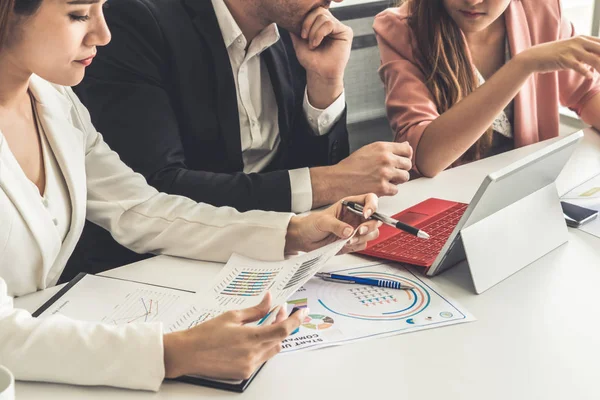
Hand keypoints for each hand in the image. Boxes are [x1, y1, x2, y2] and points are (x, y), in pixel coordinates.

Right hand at [163, 292, 306, 379]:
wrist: (187, 354)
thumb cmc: (205, 334)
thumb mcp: (232, 316)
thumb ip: (255, 310)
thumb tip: (268, 299)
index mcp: (250, 338)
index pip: (283, 329)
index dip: (296, 320)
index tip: (302, 312)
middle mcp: (252, 354)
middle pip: (280, 339)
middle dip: (283, 325)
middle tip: (278, 312)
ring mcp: (249, 366)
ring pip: (272, 350)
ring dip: (273, 337)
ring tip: (265, 323)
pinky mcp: (244, 373)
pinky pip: (261, 359)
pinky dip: (261, 348)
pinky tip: (252, 339)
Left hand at [284, 193, 380, 254]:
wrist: (305, 239)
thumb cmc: (311, 224)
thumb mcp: (323, 221)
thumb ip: (336, 225)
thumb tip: (349, 231)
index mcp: (350, 205)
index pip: (369, 200)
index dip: (372, 206)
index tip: (366, 214)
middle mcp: (356, 217)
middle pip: (375, 219)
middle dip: (369, 226)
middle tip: (359, 230)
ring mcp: (356, 230)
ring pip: (372, 233)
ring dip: (362, 238)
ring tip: (348, 240)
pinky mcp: (353, 242)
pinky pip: (363, 244)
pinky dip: (355, 246)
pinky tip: (345, 244)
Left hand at [290, 7, 352, 108]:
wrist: (320, 73)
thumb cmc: (311, 60)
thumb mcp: (299, 42)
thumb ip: (295, 30)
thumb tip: (290, 18)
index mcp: (321, 25)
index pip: (314, 11)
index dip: (305, 19)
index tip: (301, 35)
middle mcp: (331, 24)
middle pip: (319, 10)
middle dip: (308, 23)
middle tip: (305, 38)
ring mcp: (338, 27)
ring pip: (324, 17)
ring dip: (314, 31)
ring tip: (312, 44)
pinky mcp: (346, 32)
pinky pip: (330, 24)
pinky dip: (320, 33)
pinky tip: (316, 43)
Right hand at [311, 142, 412, 205]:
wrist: (339, 180)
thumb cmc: (351, 166)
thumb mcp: (369, 149)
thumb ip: (388, 148)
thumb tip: (405, 146)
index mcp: (382, 147)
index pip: (407, 150)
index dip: (406, 156)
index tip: (402, 160)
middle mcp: (385, 159)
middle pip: (408, 164)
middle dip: (401, 169)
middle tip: (391, 171)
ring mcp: (385, 174)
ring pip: (405, 177)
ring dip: (397, 180)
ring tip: (386, 179)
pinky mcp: (383, 187)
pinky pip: (396, 190)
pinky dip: (389, 190)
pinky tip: (380, 186)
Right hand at [518, 35, 599, 78]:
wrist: (535, 56)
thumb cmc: (554, 55)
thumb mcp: (571, 50)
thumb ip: (585, 54)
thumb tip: (596, 62)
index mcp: (583, 39)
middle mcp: (579, 42)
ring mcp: (572, 50)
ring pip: (593, 59)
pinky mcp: (564, 58)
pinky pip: (578, 66)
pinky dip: (586, 72)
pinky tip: (590, 76)